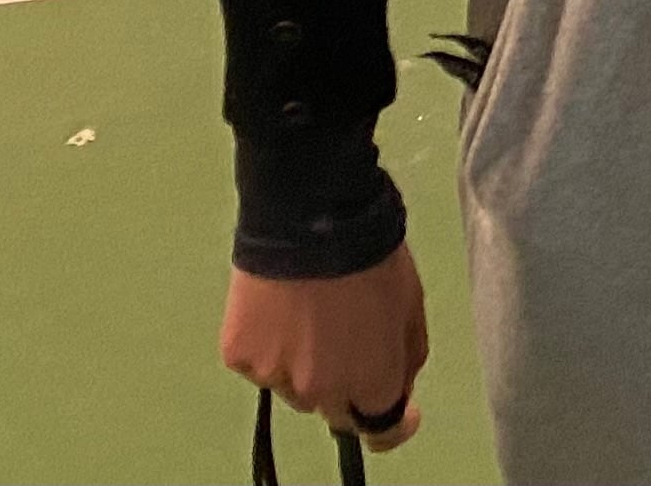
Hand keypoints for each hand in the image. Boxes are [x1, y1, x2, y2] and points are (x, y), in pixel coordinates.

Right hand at [223, 246, 427, 454]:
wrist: (312, 219)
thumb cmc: (374, 257)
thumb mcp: (412, 306)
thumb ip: (406, 357)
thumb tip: (397, 386)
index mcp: (370, 382)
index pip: (380, 431)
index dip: (393, 426)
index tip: (402, 412)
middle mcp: (321, 392)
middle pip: (334, 408)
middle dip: (347, 386)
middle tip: (347, 340)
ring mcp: (275, 376)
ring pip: (294, 388)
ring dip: (305, 366)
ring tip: (310, 314)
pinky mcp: (239, 356)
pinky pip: (260, 364)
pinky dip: (270, 346)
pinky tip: (278, 309)